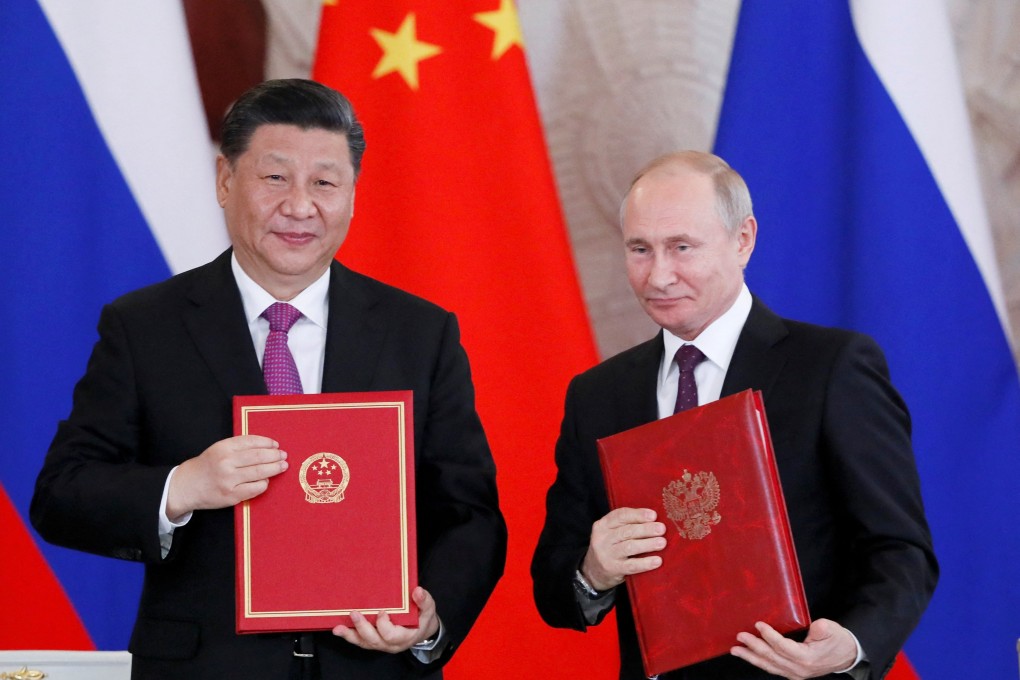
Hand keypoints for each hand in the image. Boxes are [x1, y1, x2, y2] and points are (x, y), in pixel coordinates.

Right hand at [166, 435, 286, 518]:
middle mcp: (226, 462)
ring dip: (275, 468)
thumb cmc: (207, 466)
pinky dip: (264, 483)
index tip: (276, 445)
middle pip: (259, 457)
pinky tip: (266, 481)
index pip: (251, 442)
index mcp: (223, 448)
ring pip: (260, 472)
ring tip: (282, 466)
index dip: (267, 443)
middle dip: (275, 455)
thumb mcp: (218, 449)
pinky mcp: (231, 495)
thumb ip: (239, 447)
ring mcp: (229, 480)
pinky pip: (255, 488)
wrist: (187, 486)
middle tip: (283, 455)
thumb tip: (266, 447)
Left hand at [332, 587, 440, 653]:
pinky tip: (339, 629)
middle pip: (374, 640)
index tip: (382, 611)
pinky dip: (349, 636)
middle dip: (362, 627)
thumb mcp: (428, 609)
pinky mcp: (375, 641)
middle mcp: (391, 644)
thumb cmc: (423, 619)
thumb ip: (424, 601)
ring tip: (337, 628)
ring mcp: (381, 644)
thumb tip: (417, 591)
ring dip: (350, 635)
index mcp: (404, 637)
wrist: (422, 630)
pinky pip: (361, 641)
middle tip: (354, 613)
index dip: (384, 625)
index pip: (390, 635)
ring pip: (364, 642)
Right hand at [580, 507, 665, 590]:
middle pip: (626, 531)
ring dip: (648, 544)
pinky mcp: (613, 569)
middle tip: (661, 529)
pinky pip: (631, 565)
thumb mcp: (611, 533)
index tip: (654, 515)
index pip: (620, 515)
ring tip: (662, 542)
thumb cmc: (610, 547)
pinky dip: (645, 563)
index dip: (638, 514)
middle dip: (646, 529)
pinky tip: (657, 561)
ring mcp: (607, 555)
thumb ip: (627, 525)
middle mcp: (602, 538)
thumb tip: (654, 519)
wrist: (593, 571)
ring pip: (629, 547)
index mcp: (602, 525)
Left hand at [730, 618, 857, 678]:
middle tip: (739, 637)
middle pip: (771, 658)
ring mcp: (795, 674)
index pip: (783, 647)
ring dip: (751, 657)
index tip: (758, 624)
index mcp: (807, 658)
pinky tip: (750, 655)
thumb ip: (821, 629)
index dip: (769, 636)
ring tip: (735, 650)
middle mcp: (799, 670)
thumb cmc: (838, 641)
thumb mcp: (832, 629)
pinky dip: (760, 662)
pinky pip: (773, 668)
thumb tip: (812, 626)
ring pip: (769, 666)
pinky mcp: (793, 673)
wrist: (847, 657)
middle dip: (753, 647)